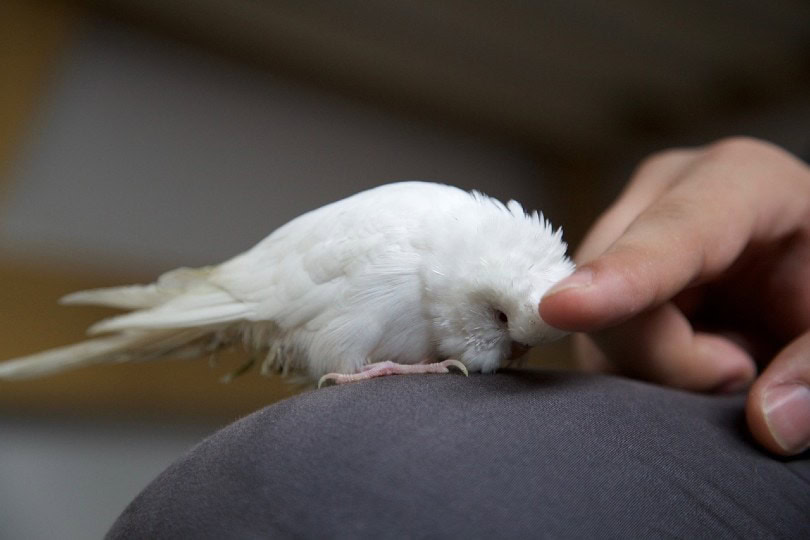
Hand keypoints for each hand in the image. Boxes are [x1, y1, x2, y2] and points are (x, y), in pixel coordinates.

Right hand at [540, 137, 809, 455]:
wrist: (801, 268)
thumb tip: (770, 423)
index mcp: (739, 180)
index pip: (674, 232)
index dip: (622, 275)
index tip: (565, 310)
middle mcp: (665, 196)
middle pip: (612, 289)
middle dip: (669, 358)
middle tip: (741, 369)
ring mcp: (627, 232)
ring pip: (594, 327)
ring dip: (658, 370)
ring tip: (727, 355)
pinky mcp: (605, 273)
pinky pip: (596, 342)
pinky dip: (643, 370)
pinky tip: (692, 353)